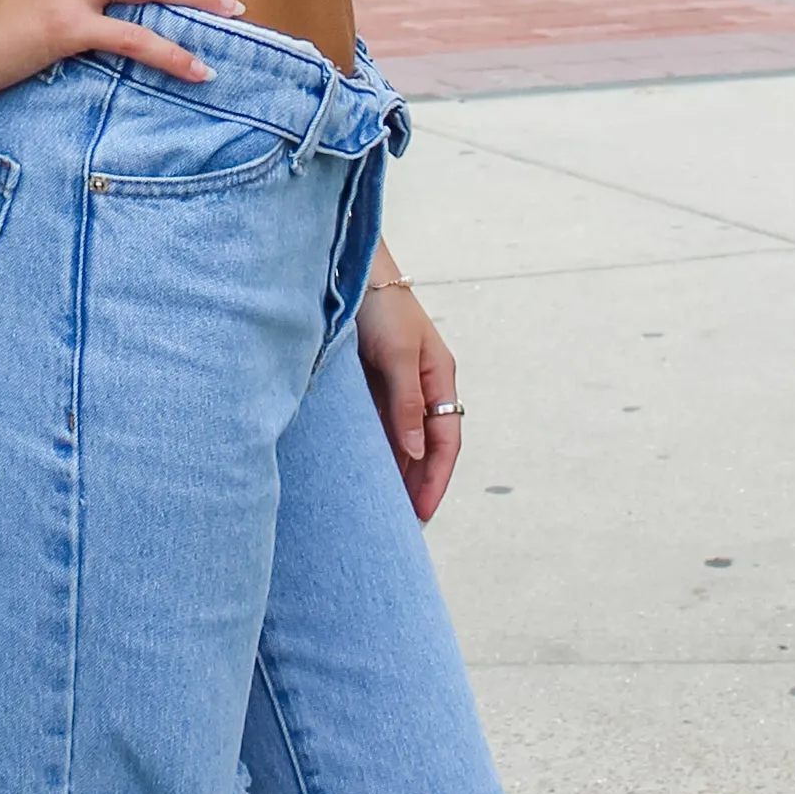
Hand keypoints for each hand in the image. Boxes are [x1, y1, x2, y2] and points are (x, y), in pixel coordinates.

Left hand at [358, 266, 461, 523]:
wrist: (349, 268)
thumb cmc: (380, 306)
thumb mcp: (397, 356)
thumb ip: (406, 404)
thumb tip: (415, 454)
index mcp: (440, 377)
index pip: (445, 443)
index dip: (436, 481)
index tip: (422, 516)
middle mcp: (422, 384)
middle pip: (427, 447)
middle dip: (420, 486)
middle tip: (404, 526)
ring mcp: (397, 383)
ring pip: (403, 439)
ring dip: (397, 472)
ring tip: (385, 508)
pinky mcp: (371, 380)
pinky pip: (378, 425)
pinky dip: (377, 450)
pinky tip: (364, 471)